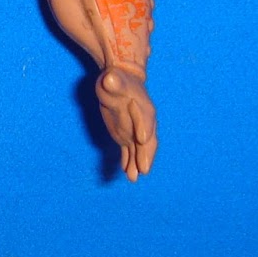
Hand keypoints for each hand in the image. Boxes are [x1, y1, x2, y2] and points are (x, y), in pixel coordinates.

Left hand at [95, 67, 156, 181]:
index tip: (142, 139)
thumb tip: (109, 78)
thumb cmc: (115, 78)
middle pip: (148, 139)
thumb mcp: (112, 78)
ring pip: (140, 149)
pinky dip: (129, 163)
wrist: (120, 82)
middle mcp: (143, 120)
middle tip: (143, 169)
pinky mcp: (128, 136)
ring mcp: (136, 130)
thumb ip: (113, 81)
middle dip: (146, 154)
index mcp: (142, 104)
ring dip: (137, 164)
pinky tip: (128, 174)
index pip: (145, 117)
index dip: (143, 127)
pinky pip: (130, 151)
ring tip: (133, 178)